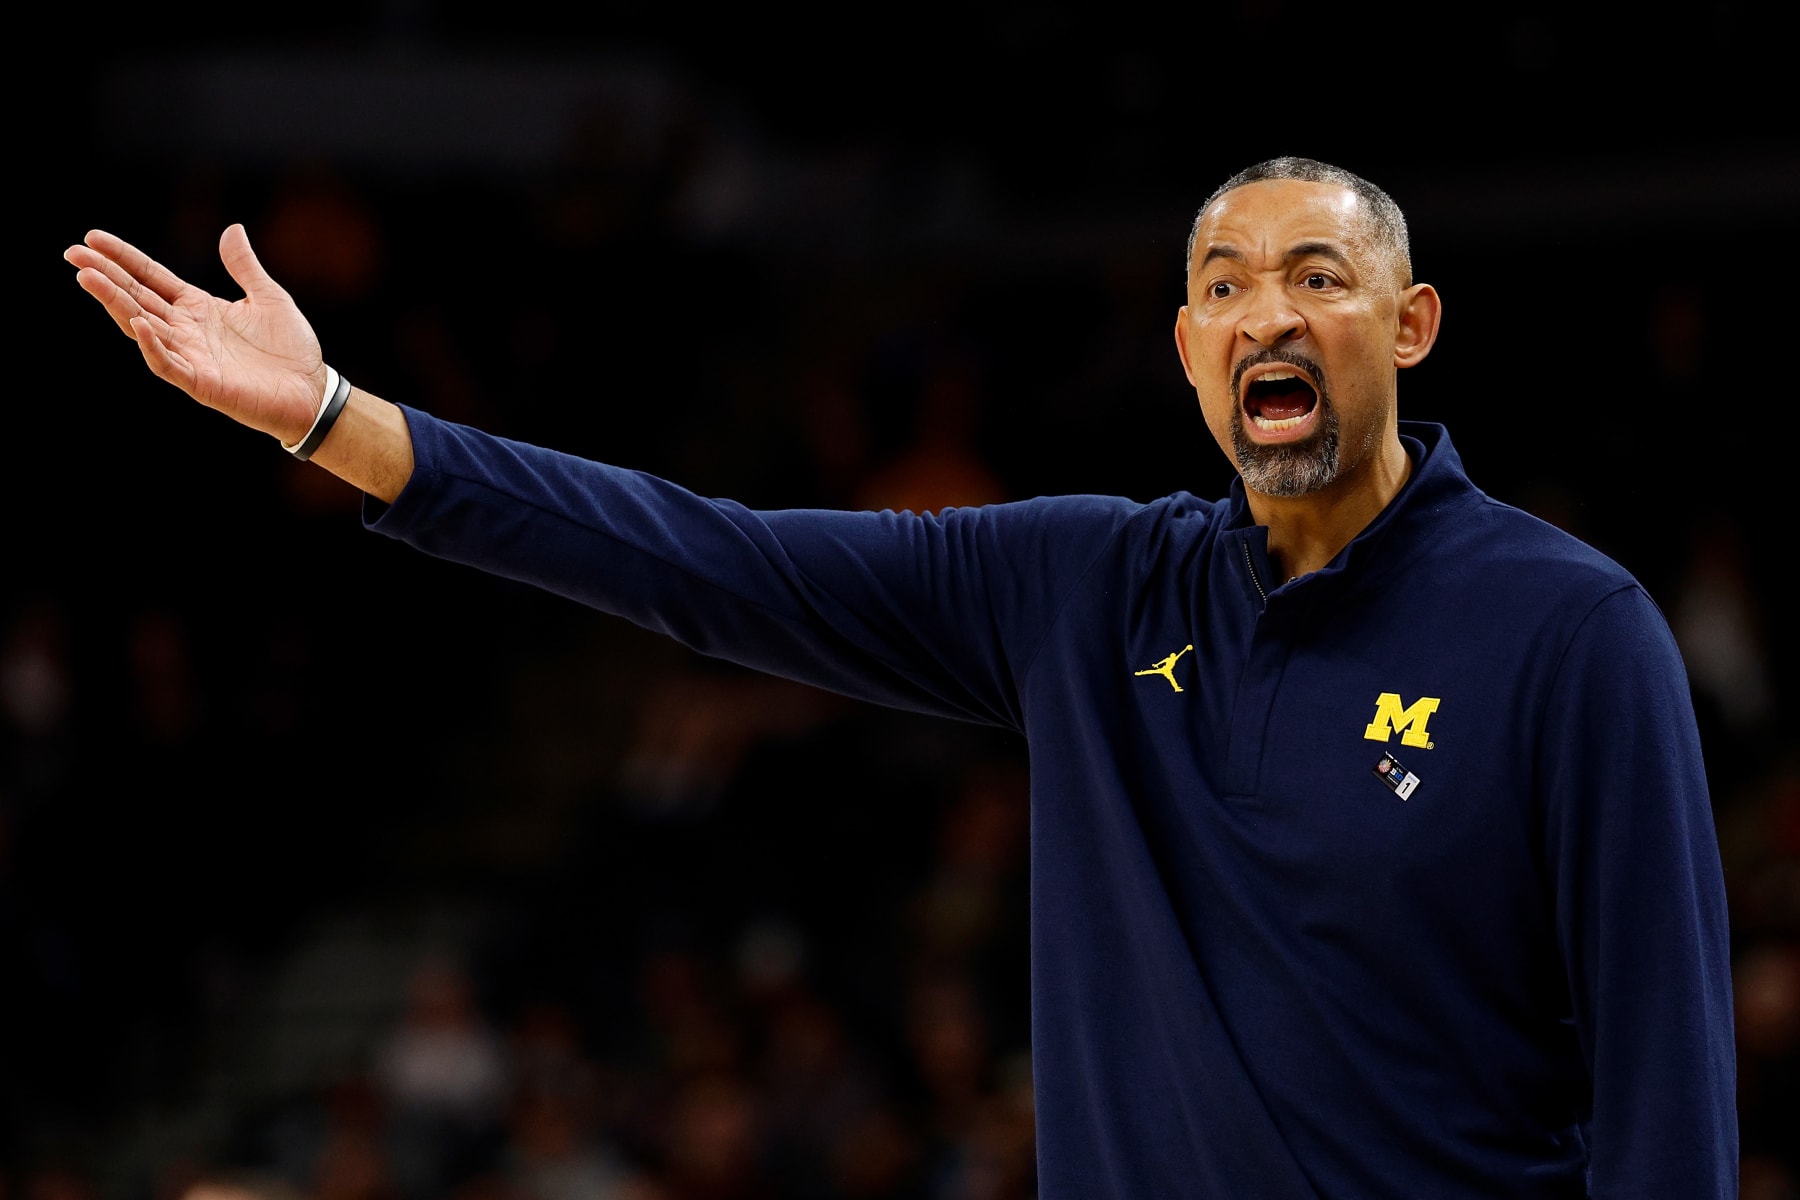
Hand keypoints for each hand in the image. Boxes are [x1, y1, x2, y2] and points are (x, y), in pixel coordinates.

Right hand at [66, 224, 326, 444]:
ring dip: (115, 304)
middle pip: (137, 298)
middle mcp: (186, 330)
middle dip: (105, 277)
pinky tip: (137, 325)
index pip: (151, 277)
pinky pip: (168, 365)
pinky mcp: (202, 383)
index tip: (92, 238)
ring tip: (89, 279)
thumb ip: (245, 266)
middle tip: (73, 254)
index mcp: (198, 307)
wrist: (314, 392)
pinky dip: (152, 346)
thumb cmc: (291, 349)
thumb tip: (232, 229)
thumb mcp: (269, 297)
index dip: (123, 258)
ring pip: (142, 327)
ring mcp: (190, 357)